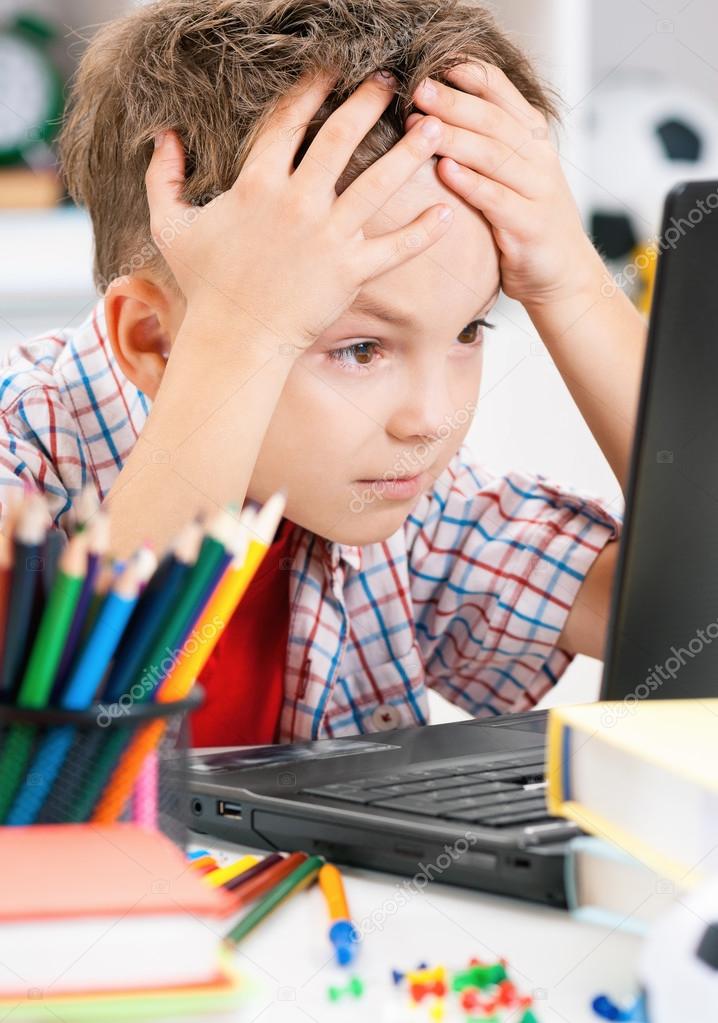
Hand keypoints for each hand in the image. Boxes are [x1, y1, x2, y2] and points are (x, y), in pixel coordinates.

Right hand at [144, 70, 453, 349]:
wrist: (235, 339)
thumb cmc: (205, 286)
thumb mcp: (171, 226)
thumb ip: (164, 177)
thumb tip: (163, 136)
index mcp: (257, 184)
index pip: (288, 121)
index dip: (312, 88)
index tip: (332, 67)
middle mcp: (297, 202)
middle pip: (340, 137)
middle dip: (367, 102)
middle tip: (390, 79)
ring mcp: (328, 237)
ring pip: (377, 183)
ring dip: (408, 152)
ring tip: (434, 127)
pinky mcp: (350, 271)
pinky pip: (395, 248)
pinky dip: (423, 232)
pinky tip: (446, 213)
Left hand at [406, 62, 603, 308]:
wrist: (563, 273)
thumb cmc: (527, 221)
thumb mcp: (513, 174)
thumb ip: (486, 144)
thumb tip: (435, 113)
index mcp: (532, 139)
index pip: (502, 94)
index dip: (470, 76)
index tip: (435, 64)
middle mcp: (538, 158)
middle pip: (493, 120)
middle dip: (453, 102)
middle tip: (418, 89)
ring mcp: (537, 191)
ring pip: (493, 155)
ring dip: (454, 137)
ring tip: (421, 125)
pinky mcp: (529, 225)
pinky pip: (496, 199)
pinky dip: (470, 183)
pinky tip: (445, 170)